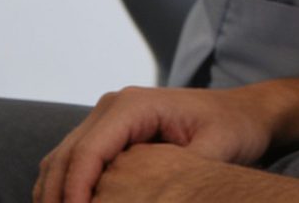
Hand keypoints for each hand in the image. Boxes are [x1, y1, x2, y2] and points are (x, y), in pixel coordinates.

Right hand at [36, 84, 279, 202]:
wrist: (244, 112)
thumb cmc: (234, 128)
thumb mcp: (218, 150)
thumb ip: (183, 172)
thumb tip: (154, 197)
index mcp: (133, 106)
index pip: (87, 153)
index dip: (74, 192)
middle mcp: (113, 106)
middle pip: (65, 157)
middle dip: (57, 198)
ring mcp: (107, 117)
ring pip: (61, 159)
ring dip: (54, 195)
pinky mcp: (109, 132)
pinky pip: (75, 161)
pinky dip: (65, 188)